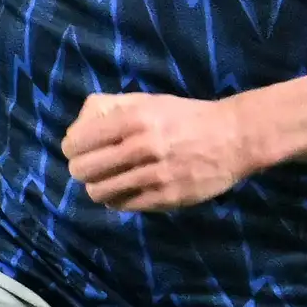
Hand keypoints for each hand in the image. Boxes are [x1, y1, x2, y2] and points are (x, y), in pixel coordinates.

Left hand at [63, 92, 256, 212]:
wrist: (235, 137)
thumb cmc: (187, 116)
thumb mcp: (149, 101)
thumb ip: (112, 109)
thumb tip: (78, 128)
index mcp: (133, 118)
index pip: (77, 142)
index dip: (72, 148)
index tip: (77, 150)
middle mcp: (141, 147)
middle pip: (82, 170)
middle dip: (81, 169)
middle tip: (91, 168)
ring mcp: (154, 175)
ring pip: (99, 192)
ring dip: (98, 187)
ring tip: (108, 181)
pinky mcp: (165, 198)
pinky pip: (123, 205)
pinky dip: (118, 200)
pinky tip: (126, 191)